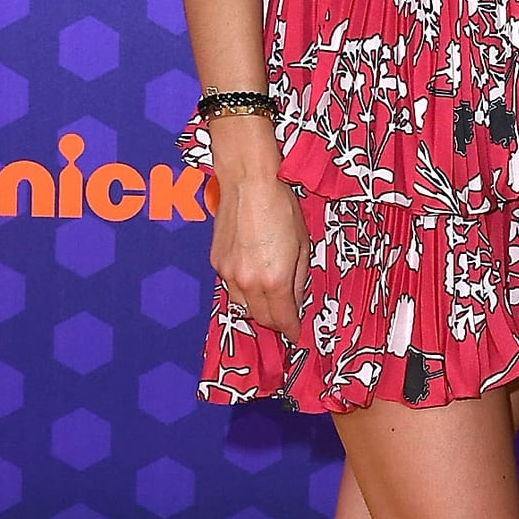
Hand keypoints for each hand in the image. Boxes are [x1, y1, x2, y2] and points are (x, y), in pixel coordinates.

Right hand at [209, 170, 310, 335]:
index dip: (291, 331)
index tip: (296, 335)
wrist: (248, 183)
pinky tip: (253, 280)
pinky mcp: (215, 263)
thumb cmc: (281, 207)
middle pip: (260, 319)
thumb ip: (298, 279)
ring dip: (257, 308)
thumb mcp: (302, 245)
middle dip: (275, 322)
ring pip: (242, 307)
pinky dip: (243, 291)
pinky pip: (230, 289)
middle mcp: (248, 282)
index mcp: (274, 280)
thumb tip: (296, 302)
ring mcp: (228, 273)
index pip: (282, 319)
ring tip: (270, 299)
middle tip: (286, 318)